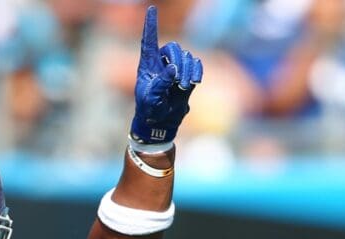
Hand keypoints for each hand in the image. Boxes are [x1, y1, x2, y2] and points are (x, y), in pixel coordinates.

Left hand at [129, 5, 202, 146]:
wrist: (161, 122)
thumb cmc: (149, 110)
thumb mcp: (151, 99)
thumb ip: (160, 83)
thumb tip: (172, 68)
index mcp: (147, 65)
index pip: (148, 41)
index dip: (150, 25)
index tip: (151, 9)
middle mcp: (161, 63)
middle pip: (173, 48)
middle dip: (178, 60)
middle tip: (178, 80)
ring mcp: (175, 68)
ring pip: (187, 57)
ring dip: (187, 71)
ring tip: (182, 87)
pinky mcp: (187, 75)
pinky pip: (196, 65)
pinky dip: (197, 72)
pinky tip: (193, 82)